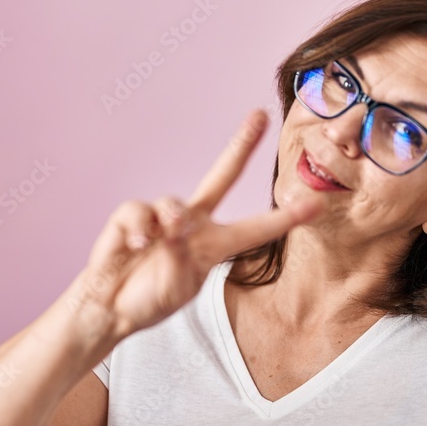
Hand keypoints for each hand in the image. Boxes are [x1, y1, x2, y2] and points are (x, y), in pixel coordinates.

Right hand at [80, 108, 324, 338]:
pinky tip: (138, 245)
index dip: (284, 217)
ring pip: (173, 204)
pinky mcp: (129, 217)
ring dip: (172, 221)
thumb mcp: (180, 288)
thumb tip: (175, 226)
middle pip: (220, 175)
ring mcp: (160, 218)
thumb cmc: (150, 299)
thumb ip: (183, 257)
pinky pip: (138, 212)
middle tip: (260, 116)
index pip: (254, 228)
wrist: (111, 309)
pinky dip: (139, 229)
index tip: (316, 204)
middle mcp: (191, 224)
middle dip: (240, 146)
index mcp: (213, 244)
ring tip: (165, 239)